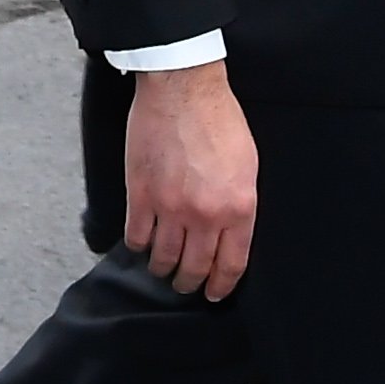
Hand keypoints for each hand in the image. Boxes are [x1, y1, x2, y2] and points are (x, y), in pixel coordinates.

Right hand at [123, 63, 256, 300]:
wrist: (183, 91)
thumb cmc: (219, 120)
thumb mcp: (247, 166)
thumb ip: (239, 204)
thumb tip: (230, 231)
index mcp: (238, 208)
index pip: (231, 263)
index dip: (222, 284)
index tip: (215, 293)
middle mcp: (205, 215)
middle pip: (195, 267)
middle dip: (190, 282)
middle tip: (186, 285)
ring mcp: (170, 208)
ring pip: (163, 257)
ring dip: (162, 268)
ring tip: (162, 268)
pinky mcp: (141, 195)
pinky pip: (137, 236)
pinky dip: (138, 245)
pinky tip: (140, 244)